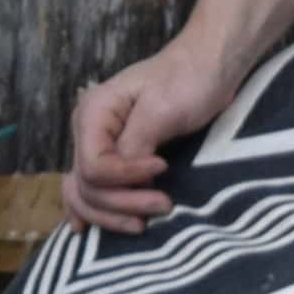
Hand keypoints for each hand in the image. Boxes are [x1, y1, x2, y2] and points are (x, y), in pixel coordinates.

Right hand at [64, 28, 245, 232]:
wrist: (209, 65)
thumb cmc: (189, 80)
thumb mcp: (162, 110)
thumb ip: (134, 146)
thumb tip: (125, 183)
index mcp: (94, 113)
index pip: (93, 167)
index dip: (125, 178)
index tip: (162, 167)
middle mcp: (88, 131)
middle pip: (88, 186)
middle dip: (122, 203)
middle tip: (164, 204)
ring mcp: (99, 146)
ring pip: (88, 194)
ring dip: (113, 214)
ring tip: (146, 222)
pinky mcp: (115, 157)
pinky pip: (92, 188)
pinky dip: (91, 209)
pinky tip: (83, 228)